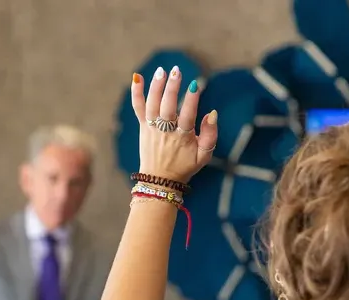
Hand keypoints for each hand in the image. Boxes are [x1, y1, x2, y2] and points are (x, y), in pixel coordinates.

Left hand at [132, 66, 218, 183]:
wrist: (159, 180)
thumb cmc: (184, 166)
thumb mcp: (204, 156)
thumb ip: (210, 136)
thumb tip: (212, 114)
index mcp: (182, 139)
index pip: (187, 116)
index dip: (191, 100)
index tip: (195, 85)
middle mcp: (165, 133)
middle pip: (167, 107)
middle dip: (172, 88)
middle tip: (177, 71)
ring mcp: (152, 129)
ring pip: (152, 105)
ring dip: (156, 87)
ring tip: (162, 70)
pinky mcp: (143, 127)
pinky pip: (138, 108)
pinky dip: (136, 93)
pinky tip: (137, 77)